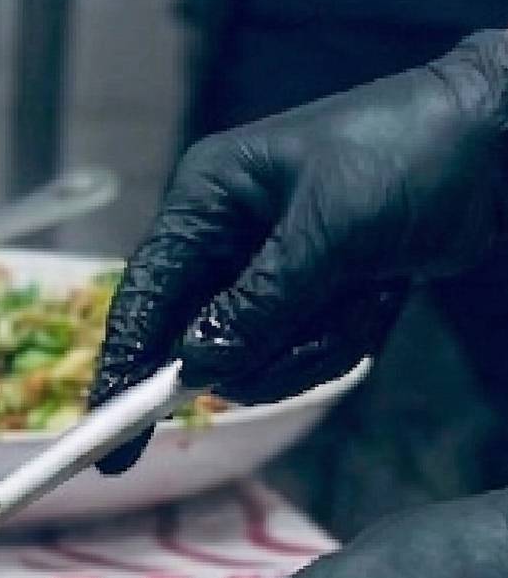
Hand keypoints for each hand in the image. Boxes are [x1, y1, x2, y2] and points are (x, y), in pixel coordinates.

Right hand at [90, 29, 507, 473]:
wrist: (505, 139)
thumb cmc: (412, 154)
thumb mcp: (331, 232)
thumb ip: (258, 305)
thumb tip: (196, 368)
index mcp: (208, 198)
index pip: (144, 294)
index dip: (123, 366)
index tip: (109, 438)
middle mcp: (226, 235)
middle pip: (199, 337)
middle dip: (257, 350)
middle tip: (315, 324)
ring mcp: (270, 267)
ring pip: (254, 356)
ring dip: (311, 344)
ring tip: (364, 294)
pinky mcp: (314, 292)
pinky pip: (301, 350)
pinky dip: (341, 339)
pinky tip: (377, 296)